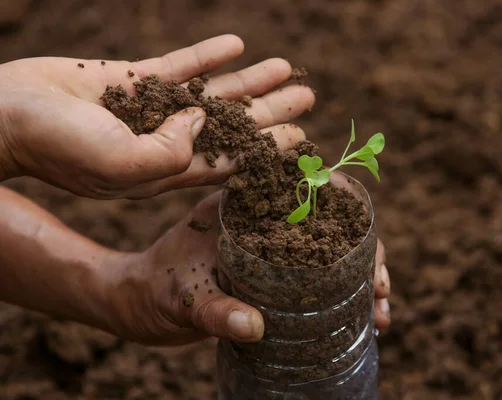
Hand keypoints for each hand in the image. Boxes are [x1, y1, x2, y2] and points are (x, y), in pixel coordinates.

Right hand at [0, 34, 313, 197]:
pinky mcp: (134, 81)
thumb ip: (166, 152)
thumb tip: (203, 123)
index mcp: (166, 168)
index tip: (302, 138)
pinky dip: (208, 55)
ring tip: (287, 68)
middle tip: (308, 97)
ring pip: (213, 94)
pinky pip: (180, 66)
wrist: (5, 112)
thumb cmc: (54, 144)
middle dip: (272, 112)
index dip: (268, 150)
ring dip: (250, 81)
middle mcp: (166, 140)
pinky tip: (236, 44)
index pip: (231, 160)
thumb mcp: (114, 162)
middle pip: (233, 126)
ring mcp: (151, 109)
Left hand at [102, 192, 391, 345]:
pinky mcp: (273, 277)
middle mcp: (263, 222)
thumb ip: (213, 311)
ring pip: (330, 252)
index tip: (370, 244)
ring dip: (361, 276)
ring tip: (382, 310)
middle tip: (383, 289)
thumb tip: (255, 326)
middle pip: (330, 224)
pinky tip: (363, 317)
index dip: (347, 214)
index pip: (307, 193)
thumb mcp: (179, 300)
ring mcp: (271, 250)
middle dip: (365, 252)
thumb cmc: (150, 292)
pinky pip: (316, 279)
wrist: (136, 306)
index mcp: (242, 206)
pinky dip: (342, 295)